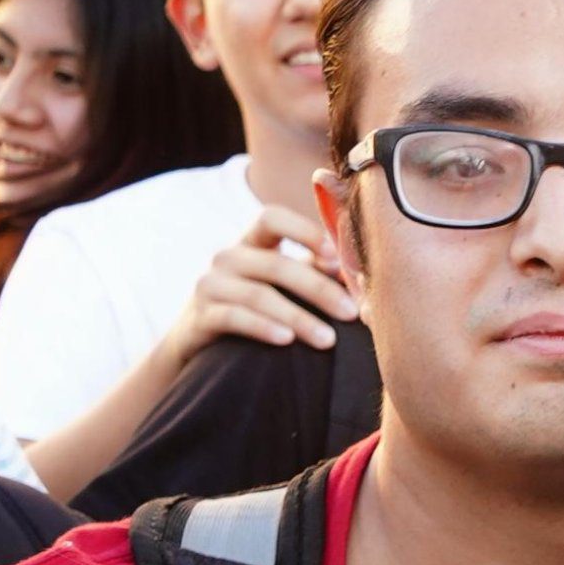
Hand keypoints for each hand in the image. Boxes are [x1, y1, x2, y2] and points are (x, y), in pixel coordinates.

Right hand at [165, 202, 358, 363]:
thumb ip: (317, 270)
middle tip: (352, 313)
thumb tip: (363, 274)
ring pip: (258, 295)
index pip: (272, 217)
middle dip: (318, 289)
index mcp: (252, 243)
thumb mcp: (285, 285)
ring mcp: (210, 285)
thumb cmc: (258, 310)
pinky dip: (262, 327)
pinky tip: (286, 339)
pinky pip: (233, 317)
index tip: (336, 257)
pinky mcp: (200, 316)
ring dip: (298, 317)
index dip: (304, 231)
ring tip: (328, 340)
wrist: (202, 347)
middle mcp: (228, 257)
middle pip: (276, 264)